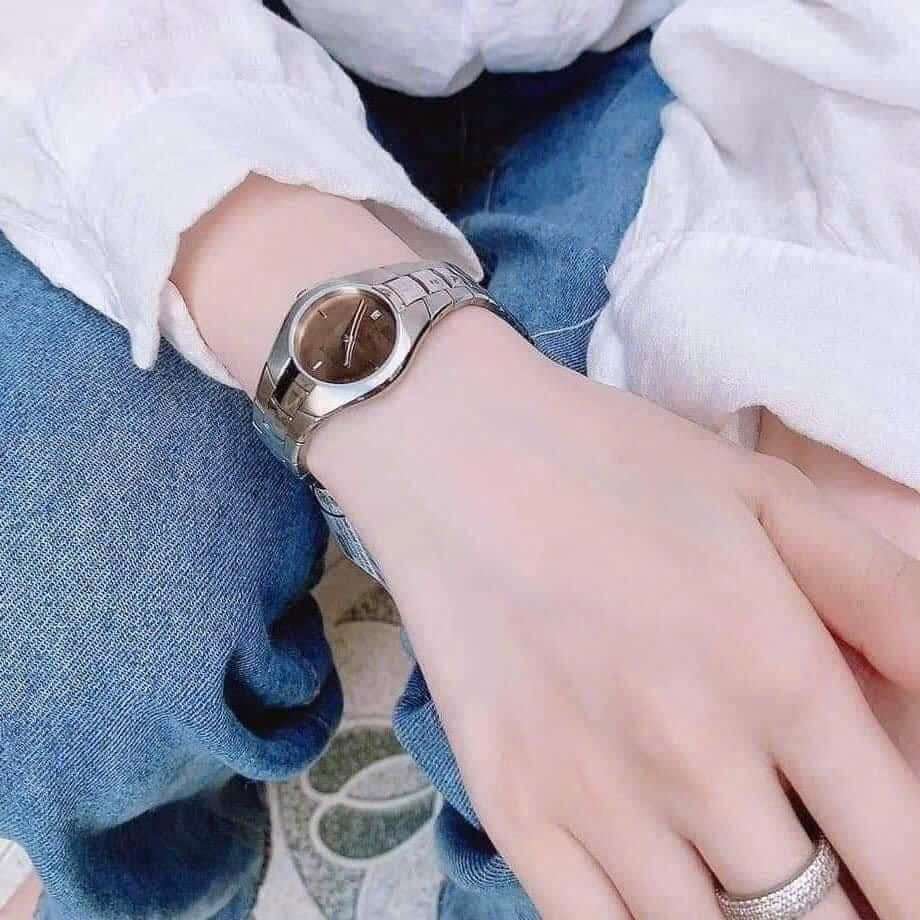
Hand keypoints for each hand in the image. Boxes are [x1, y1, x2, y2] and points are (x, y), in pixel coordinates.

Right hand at [310, 309, 919, 918]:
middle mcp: (693, 758)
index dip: (917, 891)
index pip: (905, 860)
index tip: (896, 877)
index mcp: (778, 674)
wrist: (457, 456)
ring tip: (745, 876)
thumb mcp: (771, 498)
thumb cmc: (615, 467)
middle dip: (842, 912)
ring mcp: (591, 794)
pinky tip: (663, 891)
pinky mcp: (511, 806)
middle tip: (828, 878)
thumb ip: (890, 603)